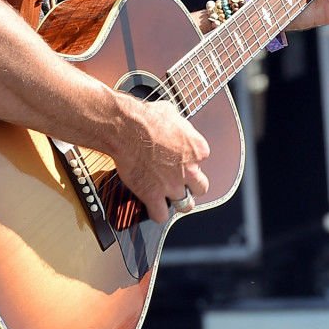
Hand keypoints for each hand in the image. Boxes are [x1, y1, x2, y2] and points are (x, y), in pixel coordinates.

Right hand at [108, 93, 210, 223]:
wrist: (126, 128)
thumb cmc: (146, 117)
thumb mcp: (172, 113)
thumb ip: (180, 126)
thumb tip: (176, 124)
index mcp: (198, 149)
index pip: (202, 160)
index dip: (190, 160)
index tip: (180, 157)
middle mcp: (189, 170)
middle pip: (200, 187)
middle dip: (191, 185)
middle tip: (181, 180)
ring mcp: (172, 185)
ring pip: (185, 205)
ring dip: (178, 201)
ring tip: (170, 197)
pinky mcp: (153, 195)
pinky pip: (161, 215)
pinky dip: (157, 213)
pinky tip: (153, 206)